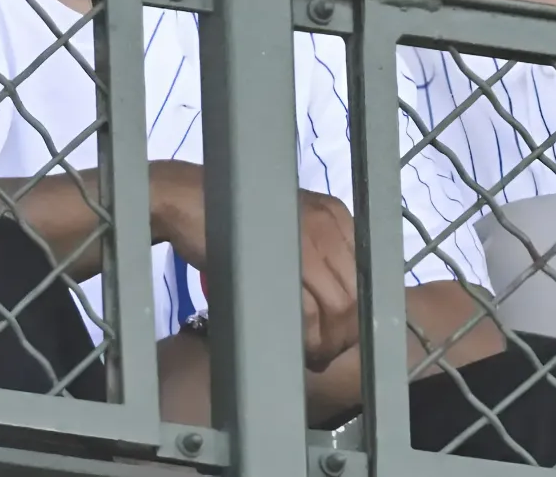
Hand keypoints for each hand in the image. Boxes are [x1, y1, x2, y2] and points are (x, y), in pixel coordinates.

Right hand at [149, 161, 360, 372]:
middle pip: (355, 294)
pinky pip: (311, 308)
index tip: (337, 338)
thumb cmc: (233, 220)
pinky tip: (296, 346)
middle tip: (321, 354)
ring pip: (338, 305)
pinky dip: (306, 337)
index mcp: (335, 215)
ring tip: (309, 355)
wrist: (191, 200)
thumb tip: (334, 313)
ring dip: (325, 341)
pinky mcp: (285, 254)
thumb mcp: (284, 230)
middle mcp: (330, 221)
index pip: (365, 276)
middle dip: (342, 334)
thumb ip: (313, 259)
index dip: (354, 315)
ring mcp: (310, 236)